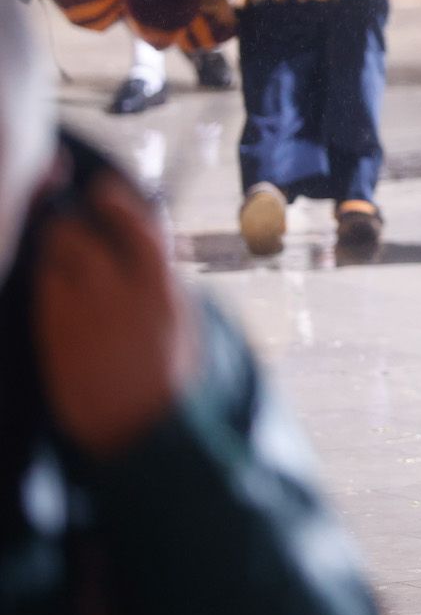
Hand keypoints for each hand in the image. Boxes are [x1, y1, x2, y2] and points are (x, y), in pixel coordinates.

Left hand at [33, 166, 197, 458]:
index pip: (136, 228)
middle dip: (72, 222)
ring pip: (54, 258)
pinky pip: (41, 287)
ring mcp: (82, 315)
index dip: (117, 200)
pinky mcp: (53, 333)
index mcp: (162, 292)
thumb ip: (164, 279)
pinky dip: (45, 277)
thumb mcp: (184, 321)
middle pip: (81, 236)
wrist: (136, 427)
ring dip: (54, 247)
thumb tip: (148, 238)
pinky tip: (54, 284)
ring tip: (62, 253)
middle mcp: (120, 298)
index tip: (103, 187)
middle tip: (71, 220)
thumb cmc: (167, 373)